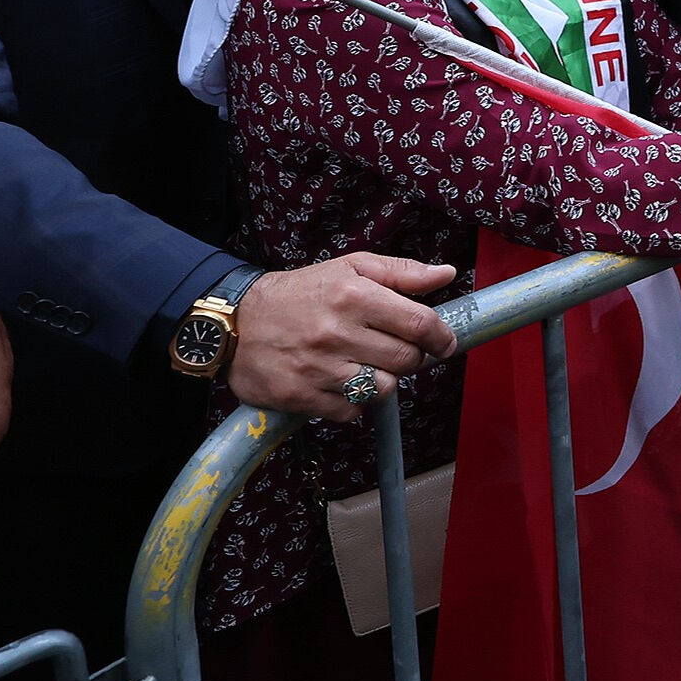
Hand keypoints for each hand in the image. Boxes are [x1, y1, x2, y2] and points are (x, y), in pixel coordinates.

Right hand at [229, 254, 461, 423]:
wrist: (234, 322)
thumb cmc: (300, 293)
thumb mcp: (349, 268)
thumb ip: (401, 273)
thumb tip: (446, 275)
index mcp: (353, 295)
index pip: (420, 324)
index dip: (441, 337)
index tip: (443, 342)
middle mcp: (336, 332)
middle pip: (407, 360)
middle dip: (410, 357)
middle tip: (394, 349)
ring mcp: (317, 367)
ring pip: (383, 389)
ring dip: (382, 380)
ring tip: (364, 364)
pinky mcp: (300, 396)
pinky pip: (352, 411)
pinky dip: (353, 402)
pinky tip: (340, 382)